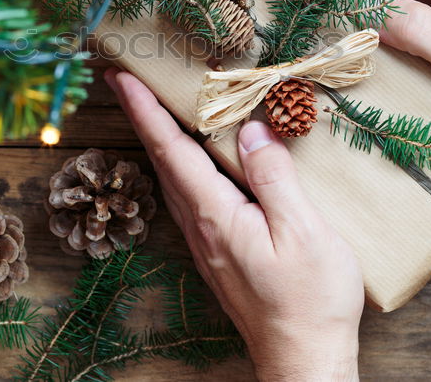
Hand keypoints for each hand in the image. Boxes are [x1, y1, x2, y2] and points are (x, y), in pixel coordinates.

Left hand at [105, 68, 362, 380]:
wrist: (303, 359)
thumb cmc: (310, 300)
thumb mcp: (303, 232)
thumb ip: (274, 177)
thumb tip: (252, 130)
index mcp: (216, 214)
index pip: (171, 149)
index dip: (144, 109)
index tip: (120, 76)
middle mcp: (201, 226)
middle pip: (161, 159)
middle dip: (139, 115)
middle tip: (122, 79)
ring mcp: (206, 242)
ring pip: (172, 178)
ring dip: (157, 139)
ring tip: (150, 107)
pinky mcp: (218, 253)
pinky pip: (188, 195)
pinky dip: (179, 164)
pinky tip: (190, 159)